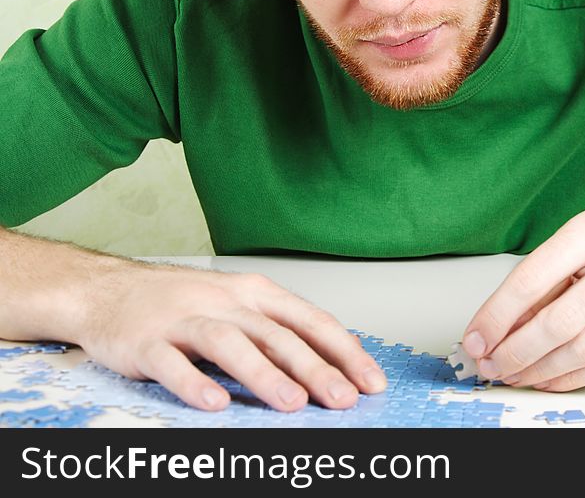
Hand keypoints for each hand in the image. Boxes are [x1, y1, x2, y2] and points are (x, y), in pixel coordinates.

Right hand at [77, 262, 385, 410]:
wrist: (107, 288)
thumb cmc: (182, 300)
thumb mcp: (238, 304)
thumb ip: (280, 330)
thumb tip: (336, 362)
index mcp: (254, 293)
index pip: (309, 320)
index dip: (343, 350)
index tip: (371, 380)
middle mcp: (224, 301)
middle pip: (275, 333)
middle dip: (314, 367)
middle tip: (342, 398)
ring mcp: (183, 319)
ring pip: (229, 343)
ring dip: (263, 374)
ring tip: (291, 403)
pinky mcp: (146, 341)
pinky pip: (171, 362)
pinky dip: (194, 382)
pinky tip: (215, 404)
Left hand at [460, 207, 584, 390]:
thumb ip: (546, 285)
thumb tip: (496, 331)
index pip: (533, 275)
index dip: (497, 314)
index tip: (476, 339)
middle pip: (560, 319)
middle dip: (517, 351)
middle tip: (493, 367)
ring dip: (542, 371)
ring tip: (518, 376)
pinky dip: (575, 378)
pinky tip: (552, 380)